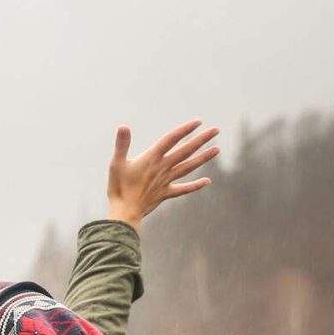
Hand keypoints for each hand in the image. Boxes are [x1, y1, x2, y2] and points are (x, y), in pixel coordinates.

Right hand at [106, 120, 220, 225]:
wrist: (125, 212)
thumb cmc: (118, 187)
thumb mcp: (116, 163)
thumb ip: (122, 145)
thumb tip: (123, 127)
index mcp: (151, 158)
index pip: (171, 140)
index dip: (185, 130)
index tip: (198, 122)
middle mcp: (163, 168)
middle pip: (186, 151)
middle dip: (201, 140)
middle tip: (216, 130)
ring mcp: (166, 181)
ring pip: (189, 167)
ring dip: (203, 158)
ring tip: (217, 150)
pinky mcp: (166, 193)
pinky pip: (183, 189)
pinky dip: (195, 185)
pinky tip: (207, 181)